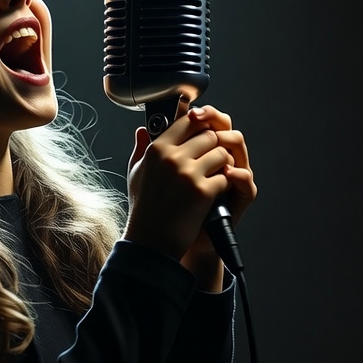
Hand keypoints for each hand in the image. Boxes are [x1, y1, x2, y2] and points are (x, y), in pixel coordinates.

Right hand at [123, 104, 256, 270]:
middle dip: (214, 147)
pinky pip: (226, 175)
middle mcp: (172, 157)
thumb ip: (141, 149)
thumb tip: (142, 130)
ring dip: (222, 164)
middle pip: (209, 135)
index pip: (188, 121)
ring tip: (214, 177)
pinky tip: (215, 194)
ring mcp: (188, 173)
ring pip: (222, 152)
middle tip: (210, 162)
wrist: (151, 242)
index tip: (202, 136)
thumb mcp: (136, 174)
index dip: (199, 128)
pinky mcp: (202, 191)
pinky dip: (224, 184)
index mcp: (156, 149)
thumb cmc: (143, 208)